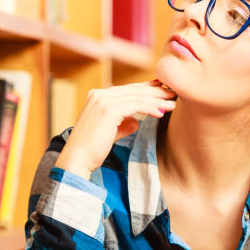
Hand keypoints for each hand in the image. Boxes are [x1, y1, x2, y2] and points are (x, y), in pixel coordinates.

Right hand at [55, 81, 175, 178]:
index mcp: (97, 96)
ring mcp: (103, 100)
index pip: (127, 89)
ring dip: (157, 99)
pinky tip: (161, 113)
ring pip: (137, 96)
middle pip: (134, 90)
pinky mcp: (109, 110)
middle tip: (173, 93)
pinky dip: (150, 108)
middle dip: (155, 91)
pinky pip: (136, 106)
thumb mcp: (109, 131)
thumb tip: (136, 121)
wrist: (77, 159)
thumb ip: (122, 124)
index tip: (162, 91)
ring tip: (172, 103)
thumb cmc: (91, 149)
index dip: (146, 89)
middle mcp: (99, 94)